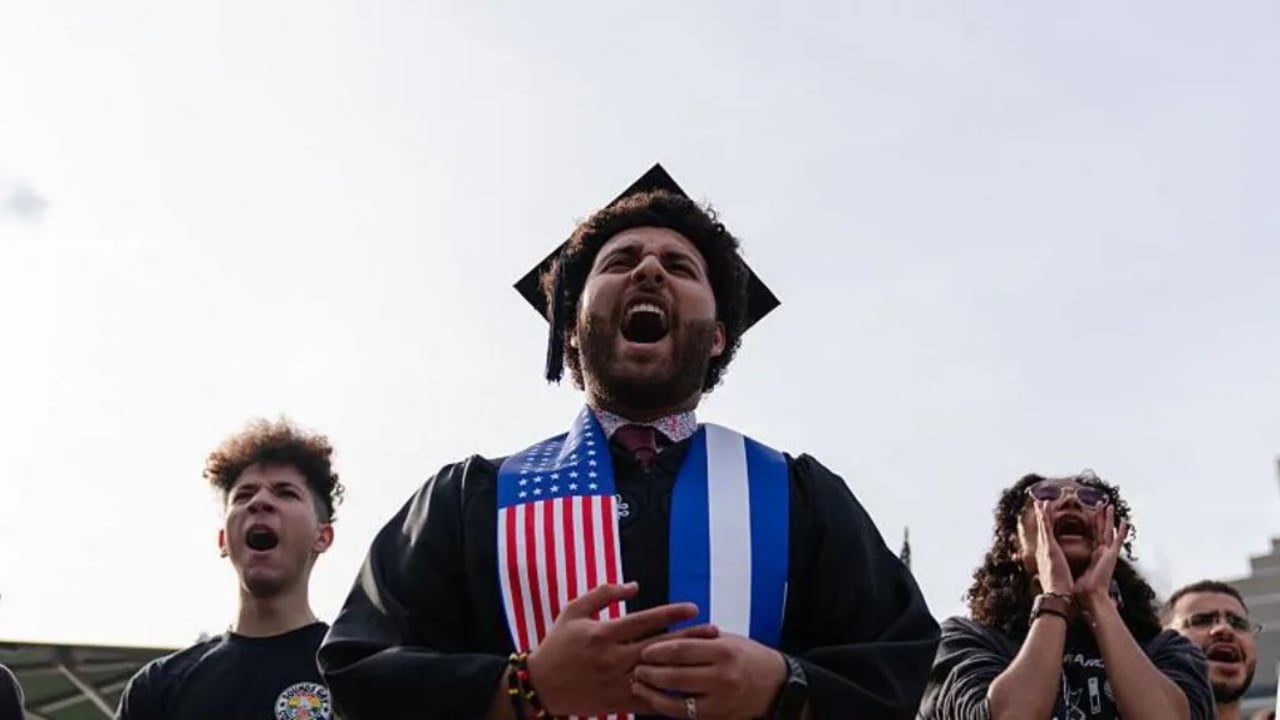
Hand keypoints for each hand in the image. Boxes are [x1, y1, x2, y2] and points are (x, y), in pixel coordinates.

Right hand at [526, 582, 717, 715]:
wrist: (541, 685)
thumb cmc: (557, 644)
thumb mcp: (574, 610)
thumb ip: (603, 593)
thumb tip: (634, 585)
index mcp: (603, 634)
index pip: (644, 621)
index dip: (671, 613)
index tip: (693, 608)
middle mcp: (611, 658)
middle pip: (658, 647)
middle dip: (688, 638)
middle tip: (713, 630)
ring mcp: (615, 682)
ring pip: (656, 673)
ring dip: (684, 665)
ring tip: (707, 657)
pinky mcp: (616, 701)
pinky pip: (647, 698)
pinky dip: (668, 693)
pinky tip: (687, 687)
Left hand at [630, 633, 786, 719]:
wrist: (777, 685)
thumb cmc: (748, 656)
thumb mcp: (727, 639)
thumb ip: (697, 638)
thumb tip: (662, 636)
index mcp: (722, 651)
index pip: (680, 650)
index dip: (657, 651)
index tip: (644, 651)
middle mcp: (722, 677)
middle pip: (674, 676)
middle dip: (650, 673)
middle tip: (636, 669)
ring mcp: (720, 702)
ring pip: (676, 702)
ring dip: (652, 695)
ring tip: (638, 686)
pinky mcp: (719, 718)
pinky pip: (685, 716)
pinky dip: (667, 709)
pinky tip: (655, 702)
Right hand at [1033, 500, 1073, 595]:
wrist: (1057, 596)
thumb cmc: (1058, 592)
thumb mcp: (1054, 581)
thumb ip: (1051, 576)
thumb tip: (1044, 579)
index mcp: (1046, 559)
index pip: (1045, 540)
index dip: (1044, 529)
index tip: (1043, 521)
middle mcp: (1043, 552)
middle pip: (1042, 530)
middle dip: (1041, 518)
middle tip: (1039, 505)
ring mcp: (1045, 549)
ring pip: (1043, 527)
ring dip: (1042, 513)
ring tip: (1042, 501)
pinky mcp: (1049, 548)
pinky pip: (1046, 528)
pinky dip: (1044, 517)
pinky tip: (1044, 507)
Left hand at [1073, 505, 1128, 614]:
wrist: (1090, 597)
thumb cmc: (1082, 590)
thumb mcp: (1075, 574)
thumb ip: (1074, 570)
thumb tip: (1065, 571)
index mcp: (1094, 557)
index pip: (1092, 537)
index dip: (1092, 526)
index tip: (1091, 515)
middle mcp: (1101, 554)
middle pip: (1101, 531)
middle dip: (1101, 518)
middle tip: (1101, 505)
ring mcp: (1107, 554)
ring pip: (1108, 532)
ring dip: (1109, 519)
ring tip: (1109, 506)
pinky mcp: (1111, 556)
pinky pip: (1117, 541)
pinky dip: (1122, 532)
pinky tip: (1124, 522)